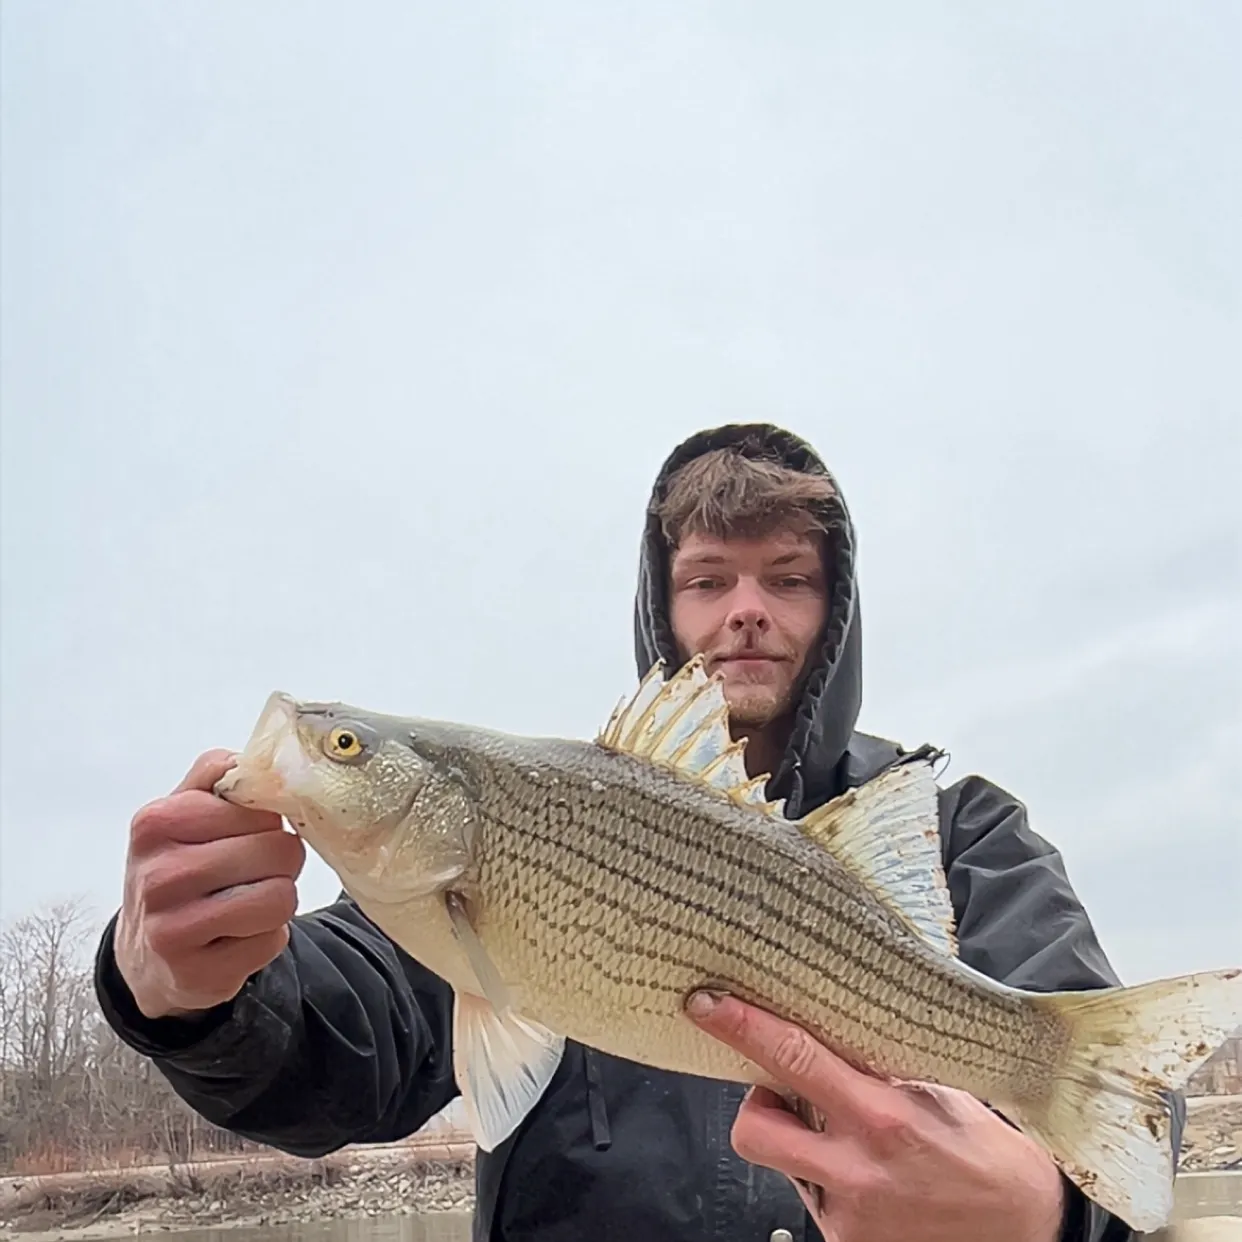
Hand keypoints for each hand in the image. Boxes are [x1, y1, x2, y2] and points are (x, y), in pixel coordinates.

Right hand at [114, 750, 304, 1019]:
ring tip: (248, 901)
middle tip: (257, 871)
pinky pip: (272, 942)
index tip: (253, 832)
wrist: (147, 954)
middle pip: (279, 850)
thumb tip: (254, 754)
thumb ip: (217, 773)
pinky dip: (267, 937)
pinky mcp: (196, 974)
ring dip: (278, 899)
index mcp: (157, 822)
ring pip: (281, 897)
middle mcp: (157, 875)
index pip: (259, 804)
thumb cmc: (179, 868)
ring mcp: (172, 929)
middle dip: (282, 860)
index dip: (271, 818)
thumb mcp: (184, 813)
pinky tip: (235, 936)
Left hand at [687, 991, 1064, 1241]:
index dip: (743, 1026)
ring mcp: (848, 1217)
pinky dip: (829, 1182)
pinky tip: (871, 1181)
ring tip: (843, 1140)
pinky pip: (811, 1200)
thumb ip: (879, 1063)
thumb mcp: (939, 1090)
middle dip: (755, 1104)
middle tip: (783, 1092)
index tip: (707, 1002)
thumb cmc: (986, 1153)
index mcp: (883, 1116)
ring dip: (795, 1144)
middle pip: (753, 1129)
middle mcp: (857, 1171)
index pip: (795, 1059)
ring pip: (779, 1165)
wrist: (1030, 1233)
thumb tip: (830, 1019)